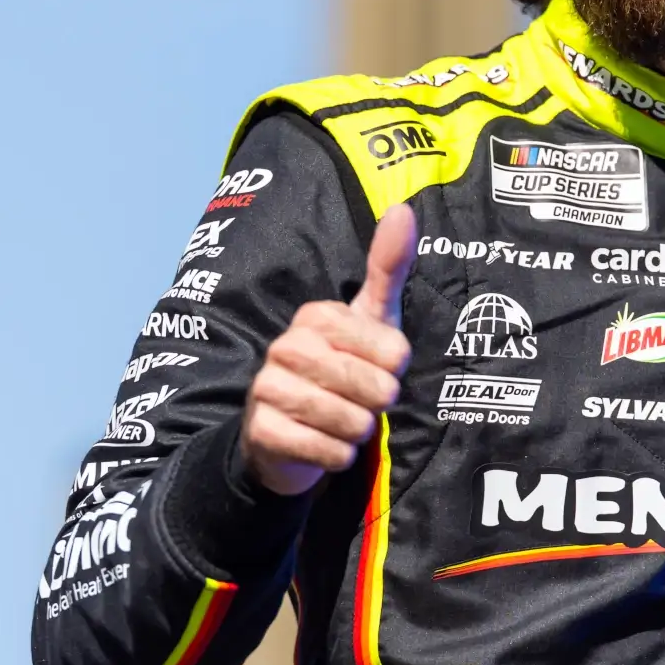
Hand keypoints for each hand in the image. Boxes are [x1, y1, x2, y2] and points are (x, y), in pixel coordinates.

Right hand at [240, 203, 415, 495]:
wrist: (291, 434)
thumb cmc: (344, 368)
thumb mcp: (373, 319)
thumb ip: (389, 267)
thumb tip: (403, 209)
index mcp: (316, 316)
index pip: (390, 351)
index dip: (395, 369)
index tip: (381, 368)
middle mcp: (286, 346)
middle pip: (369, 387)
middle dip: (378, 403)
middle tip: (364, 402)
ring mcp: (267, 387)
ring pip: (347, 420)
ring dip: (358, 430)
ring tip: (347, 422)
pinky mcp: (261, 430)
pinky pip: (322, 450)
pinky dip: (336, 455)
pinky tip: (327, 445)